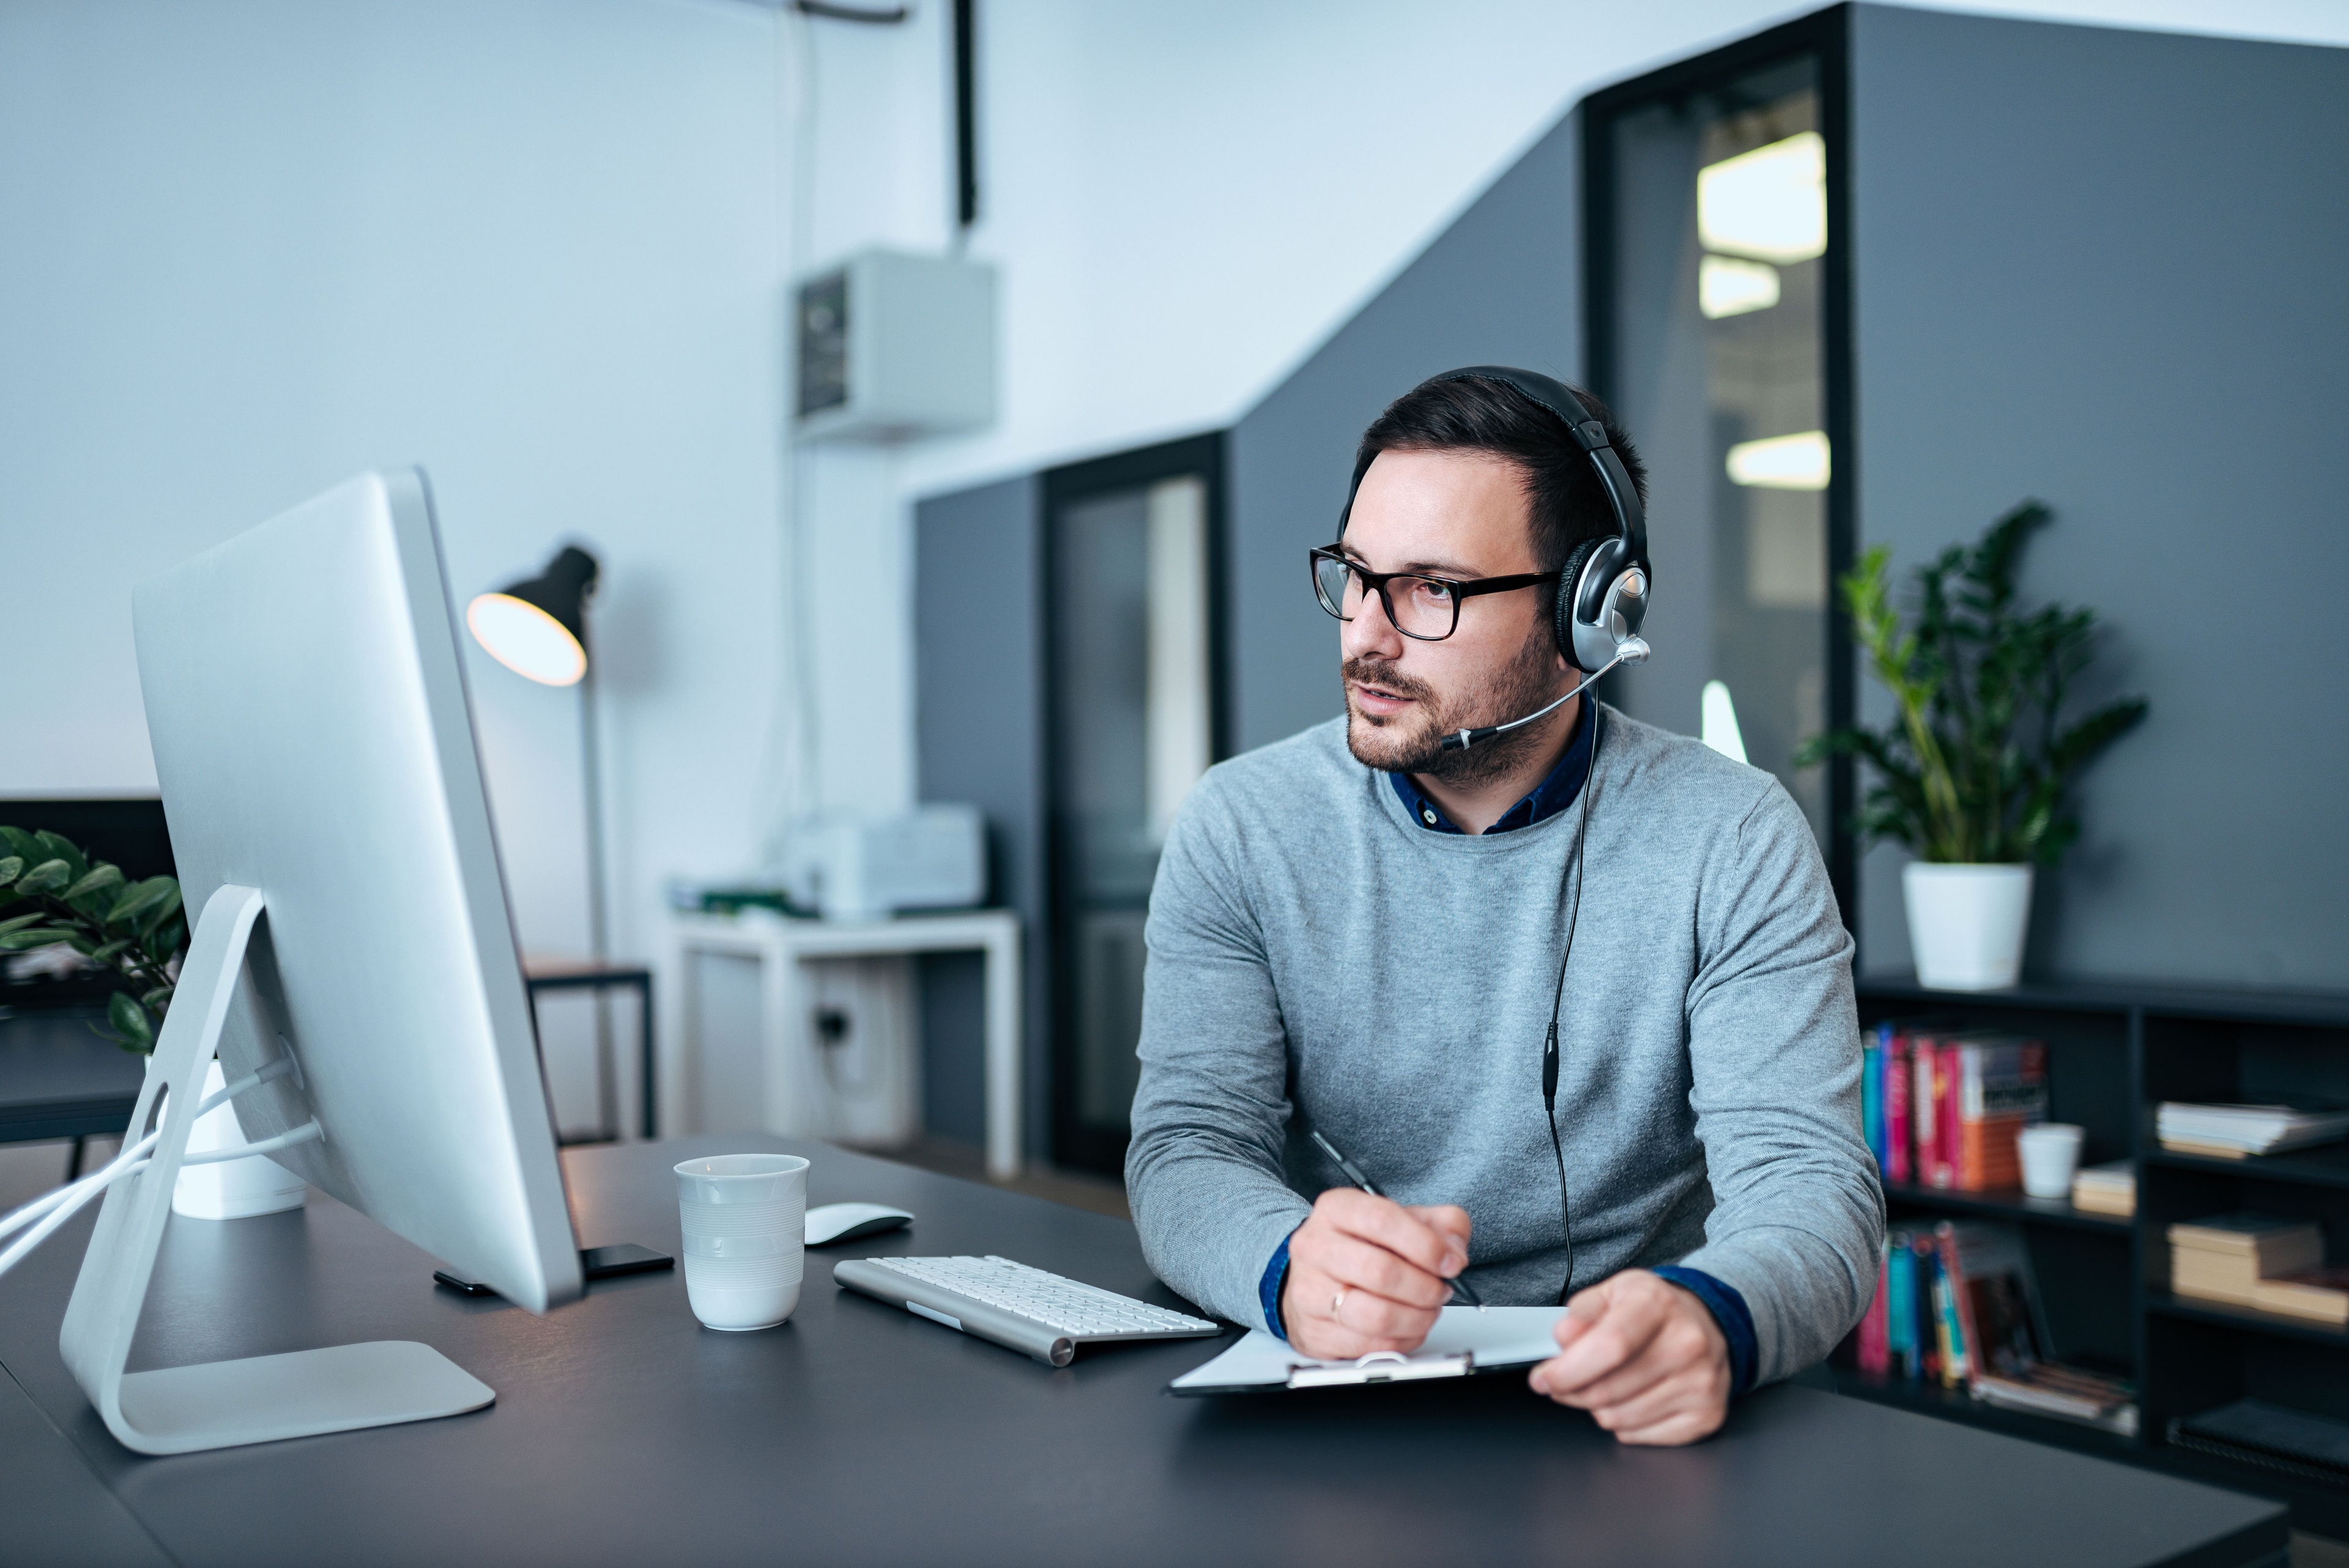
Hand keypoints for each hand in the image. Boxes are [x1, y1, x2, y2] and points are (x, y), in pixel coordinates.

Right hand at [1280, 1188, 1470, 1359]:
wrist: (1316, 1276)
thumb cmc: (1362, 1246)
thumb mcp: (1402, 1220)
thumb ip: (1440, 1224)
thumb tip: (1454, 1252)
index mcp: (1336, 1209)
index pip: (1382, 1220)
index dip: (1426, 1245)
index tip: (1450, 1262)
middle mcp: (1315, 1247)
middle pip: (1380, 1271)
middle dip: (1425, 1287)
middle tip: (1441, 1290)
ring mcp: (1309, 1292)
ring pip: (1376, 1316)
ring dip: (1417, 1318)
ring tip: (1427, 1310)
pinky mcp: (1314, 1332)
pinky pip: (1370, 1346)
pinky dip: (1402, 1341)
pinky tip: (1408, 1327)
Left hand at [1527, 1270, 1729, 1445]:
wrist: (1705, 1325)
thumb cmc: (1651, 1310)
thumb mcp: (1612, 1292)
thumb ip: (1581, 1313)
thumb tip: (1563, 1338)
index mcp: (1657, 1304)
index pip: (1609, 1346)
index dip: (1568, 1369)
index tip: (1542, 1378)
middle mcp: (1687, 1344)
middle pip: (1609, 1389)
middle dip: (1572, 1391)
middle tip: (1561, 1383)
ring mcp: (1701, 1383)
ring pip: (1619, 1418)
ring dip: (1597, 1407)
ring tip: (1603, 1385)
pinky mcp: (1706, 1416)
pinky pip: (1640, 1435)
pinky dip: (1624, 1424)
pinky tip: (1631, 1398)